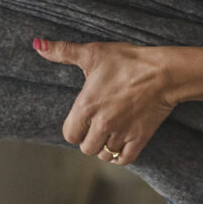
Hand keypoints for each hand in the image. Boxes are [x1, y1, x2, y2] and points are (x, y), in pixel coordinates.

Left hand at [33, 38, 176, 164]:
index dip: (75, 129)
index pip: (70, 134)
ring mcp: (121, 133)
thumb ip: (63, 52)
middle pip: (86, 148)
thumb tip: (38, 45)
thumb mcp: (94, 53)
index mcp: (86, 107)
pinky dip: (120, 156)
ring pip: (104, 154)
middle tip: (97, 126)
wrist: (164, 71)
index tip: (83, 120)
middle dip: (89, 139)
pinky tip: (120, 146)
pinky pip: (124, 159)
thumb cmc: (129, 61)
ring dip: (104, 147)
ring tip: (108, 134)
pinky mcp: (140, 138)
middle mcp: (102, 124)